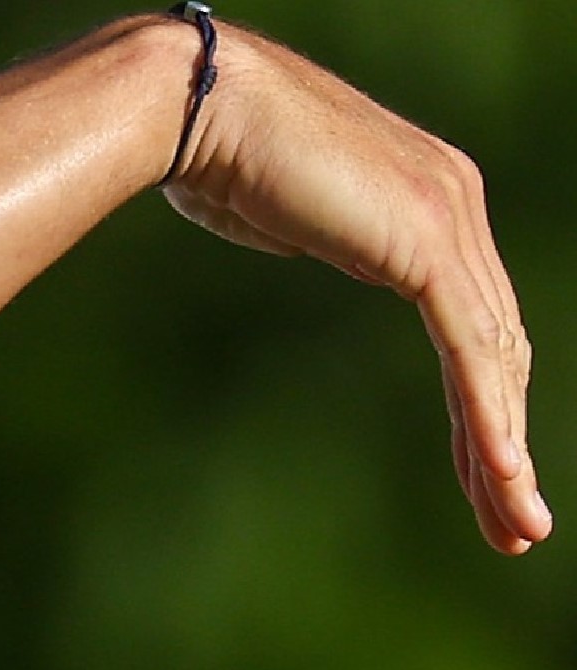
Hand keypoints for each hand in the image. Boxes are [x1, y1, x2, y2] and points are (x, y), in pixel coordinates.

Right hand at [161, 18, 545, 551]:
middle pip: (499, 349)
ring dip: (504, 451)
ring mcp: (448, 218)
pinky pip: (471, 348)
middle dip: (504, 445)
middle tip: (516, 522)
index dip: (485, 405)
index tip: (485, 475)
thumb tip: (291, 230)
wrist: (196, 104)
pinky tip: (501, 471)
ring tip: (513, 522)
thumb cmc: (208, 150)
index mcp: (429, 201)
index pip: (475, 324)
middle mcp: (456, 204)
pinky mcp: (425, 241)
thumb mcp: (282, 209)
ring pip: (495, 358)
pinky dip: (488, 417)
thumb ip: (317, 226)